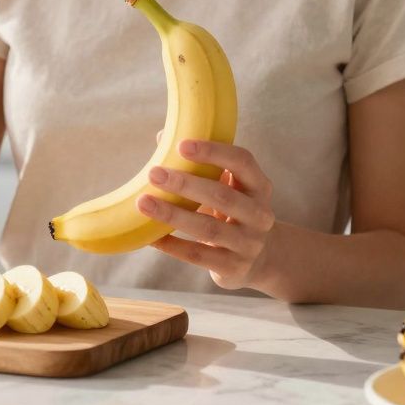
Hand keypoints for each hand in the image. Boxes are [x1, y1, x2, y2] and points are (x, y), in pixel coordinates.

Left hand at [136, 140, 276, 290]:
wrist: (260, 259)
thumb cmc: (232, 211)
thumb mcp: (226, 187)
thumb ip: (200, 164)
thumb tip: (163, 137)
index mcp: (258, 186)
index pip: (242, 161)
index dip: (213, 151)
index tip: (181, 145)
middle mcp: (260, 214)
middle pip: (223, 196)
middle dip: (186, 184)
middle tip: (154, 173)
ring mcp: (248, 243)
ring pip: (208, 228)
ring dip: (173, 215)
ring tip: (144, 202)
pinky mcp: (233, 267)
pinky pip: (198, 255)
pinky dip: (172, 245)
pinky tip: (149, 236)